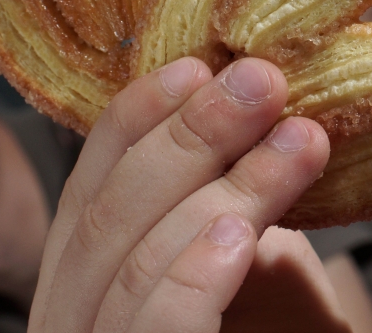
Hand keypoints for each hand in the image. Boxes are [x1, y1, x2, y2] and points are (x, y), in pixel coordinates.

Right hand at [28, 56, 350, 331]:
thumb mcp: (244, 266)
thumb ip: (234, 206)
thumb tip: (267, 114)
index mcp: (88, 282)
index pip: (88, 189)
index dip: (134, 119)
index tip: (195, 65)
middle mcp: (73, 323)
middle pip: (106, 218)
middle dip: (188, 137)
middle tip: (264, 82)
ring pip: (132, 265)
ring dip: (223, 188)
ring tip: (299, 140)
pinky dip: (191, 279)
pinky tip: (239, 236)